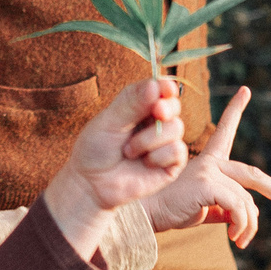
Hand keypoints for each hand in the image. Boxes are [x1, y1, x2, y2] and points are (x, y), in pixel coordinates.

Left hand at [43, 78, 186, 258]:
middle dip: (166, 108)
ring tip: (128, 151)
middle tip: (157, 111)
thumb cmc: (96, 149)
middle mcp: (155, 121)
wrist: (92, 184)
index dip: (166, 86)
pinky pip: (178, 151)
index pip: (159, 89)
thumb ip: (132, 103)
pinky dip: (159, 156)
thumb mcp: (109, 121)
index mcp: (140, 106)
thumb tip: (155, 85)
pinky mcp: (172, 164)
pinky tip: (145, 163)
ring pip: (176, 128)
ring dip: (150, 139)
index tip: (166, 88)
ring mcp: (165, 142)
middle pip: (174, 105)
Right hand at [138, 86, 270, 247]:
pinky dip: (241, 225)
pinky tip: (234, 237)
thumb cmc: (169, 209)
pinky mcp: (208, 184)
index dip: (235, 109)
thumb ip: (222, 209)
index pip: (225, 131)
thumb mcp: (201, 208)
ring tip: (240, 240)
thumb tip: (241, 218)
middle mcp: (210, 162)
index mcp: (208, 162)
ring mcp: (209, 171)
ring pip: (247, 201)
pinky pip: (238, 207)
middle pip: (253, 174)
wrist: (145, 213)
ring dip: (249, 225)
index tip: (245, 90)